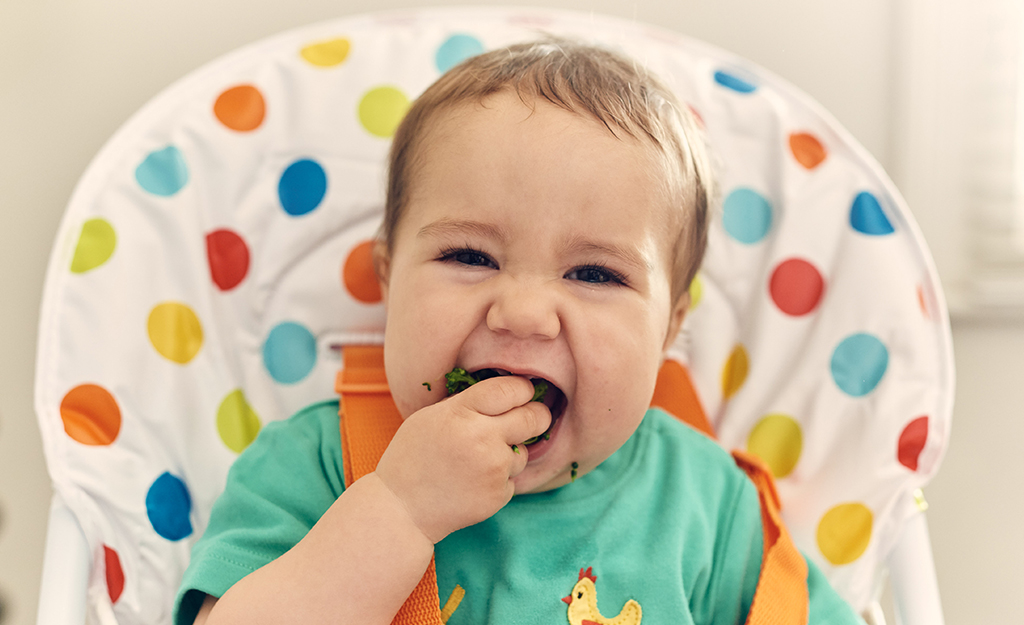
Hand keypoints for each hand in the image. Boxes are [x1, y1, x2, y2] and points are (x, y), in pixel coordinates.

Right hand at [373, 375, 550, 542]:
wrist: (402, 509)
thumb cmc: (413, 457)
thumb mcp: (431, 417)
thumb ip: (468, 404)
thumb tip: (506, 394)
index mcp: (462, 413)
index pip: (511, 389)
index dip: (523, 389)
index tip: (523, 393)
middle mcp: (483, 438)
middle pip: (535, 417)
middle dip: (535, 415)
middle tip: (527, 419)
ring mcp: (494, 468)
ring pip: (524, 451)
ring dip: (510, 453)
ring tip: (477, 461)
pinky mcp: (499, 494)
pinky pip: (513, 478)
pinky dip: (499, 479)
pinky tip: (473, 482)